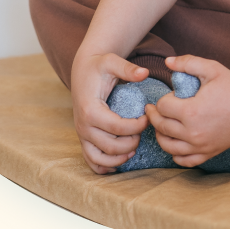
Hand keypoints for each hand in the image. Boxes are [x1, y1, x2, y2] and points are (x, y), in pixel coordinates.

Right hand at [70, 52, 149, 174]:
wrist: (82, 70)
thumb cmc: (98, 66)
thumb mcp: (112, 62)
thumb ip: (128, 68)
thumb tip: (144, 73)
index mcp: (90, 110)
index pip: (118, 128)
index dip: (137, 126)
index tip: (147, 118)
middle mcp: (83, 126)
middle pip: (111, 147)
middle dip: (132, 143)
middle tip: (142, 131)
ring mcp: (81, 135)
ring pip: (100, 159)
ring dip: (119, 158)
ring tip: (134, 148)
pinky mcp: (83, 139)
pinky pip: (91, 161)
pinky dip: (105, 166)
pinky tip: (120, 161)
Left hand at [146, 56, 229, 166]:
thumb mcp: (211, 68)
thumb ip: (187, 62)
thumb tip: (167, 61)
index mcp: (191, 111)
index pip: (162, 107)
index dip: (161, 100)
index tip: (168, 96)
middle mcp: (193, 132)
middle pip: (161, 127)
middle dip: (155, 116)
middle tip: (153, 109)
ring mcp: (201, 145)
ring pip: (168, 146)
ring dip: (160, 135)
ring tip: (162, 125)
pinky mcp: (208, 153)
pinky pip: (184, 160)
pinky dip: (175, 154)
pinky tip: (175, 143)